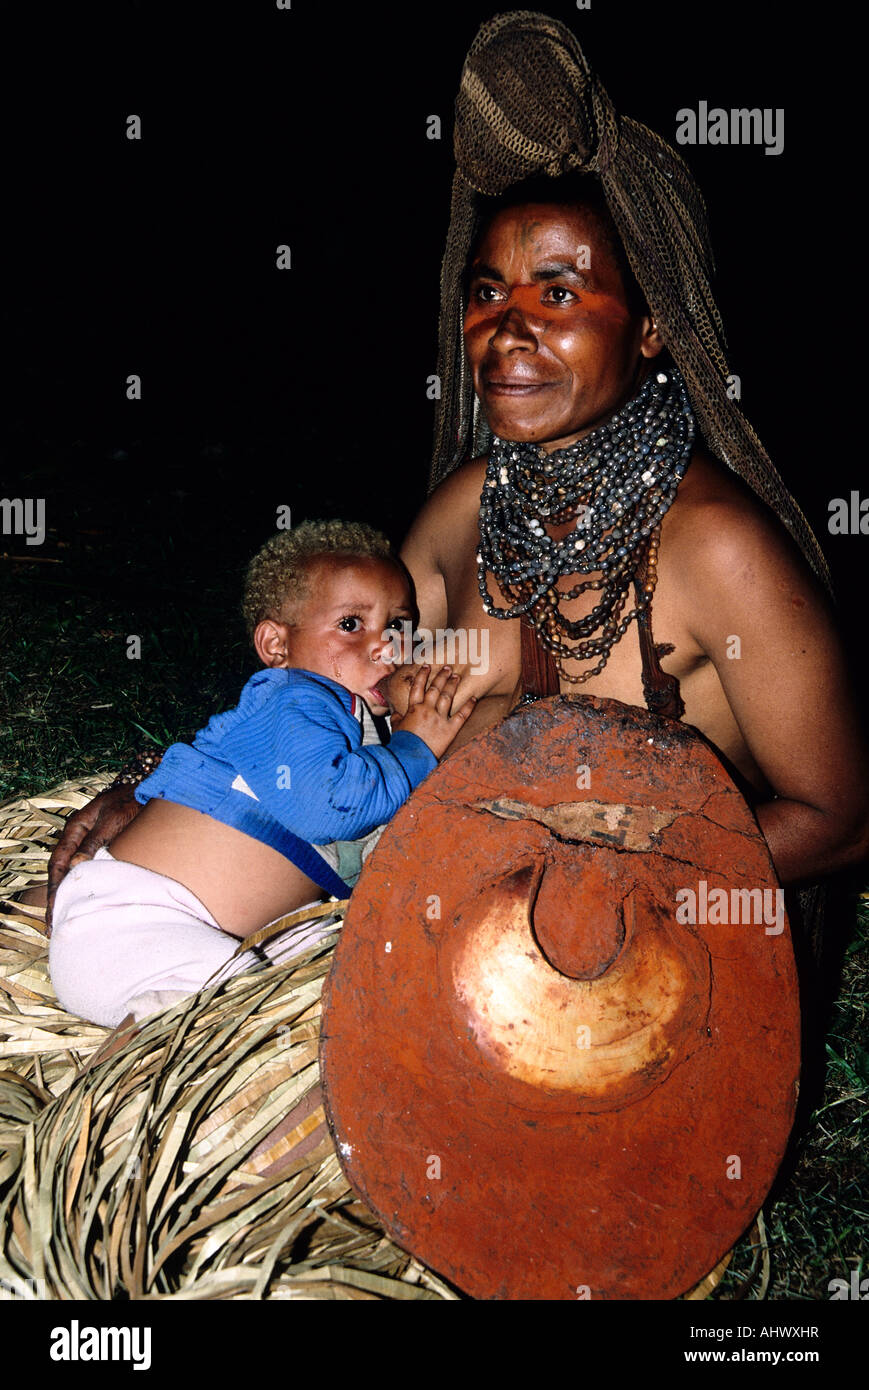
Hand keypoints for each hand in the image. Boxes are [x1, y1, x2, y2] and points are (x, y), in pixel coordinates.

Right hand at [46, 784, 141, 931]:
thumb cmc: (132, 801)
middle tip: (54, 926)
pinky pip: (91, 872)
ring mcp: (90, 843)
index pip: (58, 862)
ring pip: (75, 874)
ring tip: (64, 922)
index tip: (54, 908)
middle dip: (58, 899)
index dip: (54, 887)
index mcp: (76, 828)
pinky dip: (86, 889)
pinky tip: (86, 905)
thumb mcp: (112, 820)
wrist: (152, 792)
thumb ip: (94, 842)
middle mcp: (79, 837)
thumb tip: (76, 866)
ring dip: (70, 896)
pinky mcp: (103, 849)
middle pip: (62, 872)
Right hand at [396, 666, 476, 759]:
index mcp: (413, 708)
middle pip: (435, 688)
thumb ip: (396, 718)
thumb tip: (396, 713)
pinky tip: (474, 698)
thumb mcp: (396, 728)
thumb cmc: (402, 743)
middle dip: (441, 676)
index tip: (426, 666)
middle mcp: (427, 710)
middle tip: (448, 668)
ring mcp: (439, 719)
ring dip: (452, 685)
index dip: (422, 675)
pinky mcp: (450, 729)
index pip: (418, 687)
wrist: (409, 757)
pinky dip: (469, 706)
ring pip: (447, 697)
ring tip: (457, 676)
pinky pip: (462, 715)